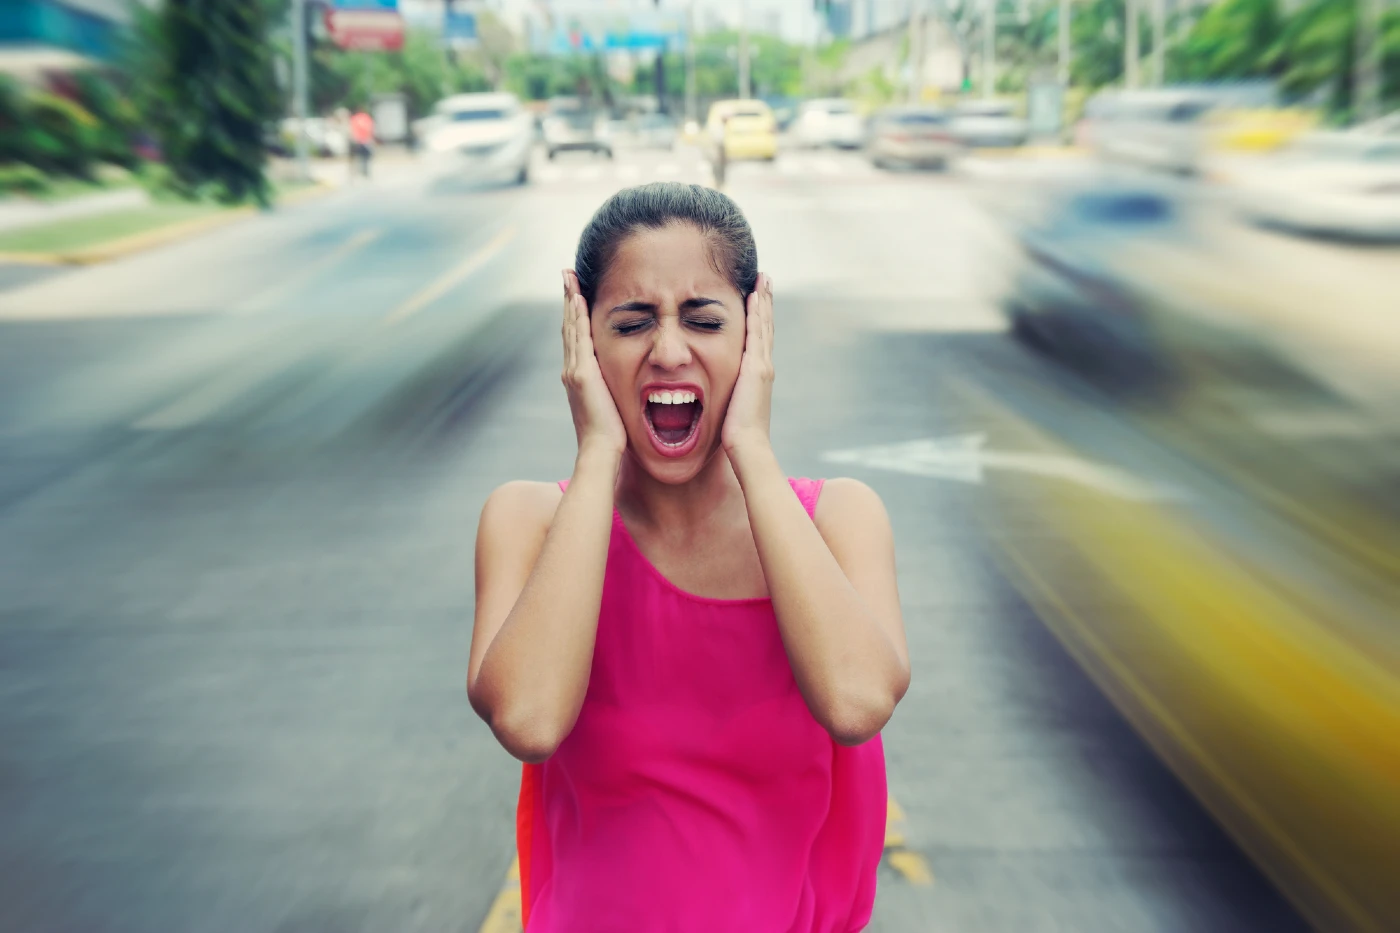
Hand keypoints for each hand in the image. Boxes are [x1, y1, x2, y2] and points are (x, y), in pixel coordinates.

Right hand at [561, 270, 626, 457]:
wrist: (601, 452)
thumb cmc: (610, 436)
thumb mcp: (610, 405)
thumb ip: (610, 390)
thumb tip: (620, 385)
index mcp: (579, 377)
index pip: (576, 338)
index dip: (575, 314)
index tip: (575, 292)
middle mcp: (572, 370)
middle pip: (569, 326)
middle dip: (568, 299)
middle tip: (567, 275)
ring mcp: (574, 371)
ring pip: (571, 327)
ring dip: (570, 300)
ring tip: (569, 278)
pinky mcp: (582, 374)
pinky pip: (579, 338)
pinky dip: (577, 316)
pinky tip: (579, 298)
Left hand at [722, 273, 774, 457]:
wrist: (746, 446)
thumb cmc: (735, 436)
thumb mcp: (730, 408)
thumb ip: (728, 396)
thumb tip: (716, 395)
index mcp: (757, 376)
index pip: (758, 340)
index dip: (759, 319)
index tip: (757, 298)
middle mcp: (763, 367)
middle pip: (765, 327)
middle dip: (765, 303)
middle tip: (765, 280)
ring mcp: (762, 366)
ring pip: (763, 325)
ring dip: (763, 301)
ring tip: (763, 280)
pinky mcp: (757, 368)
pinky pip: (757, 333)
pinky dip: (758, 313)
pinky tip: (754, 296)